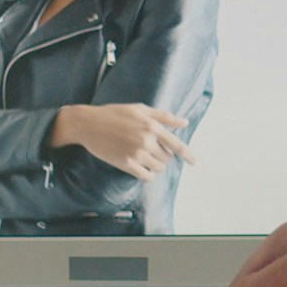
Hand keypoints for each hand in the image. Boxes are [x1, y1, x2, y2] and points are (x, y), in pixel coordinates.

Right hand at [51, 103, 192, 180]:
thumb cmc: (114, 114)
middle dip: (163, 156)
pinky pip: (146, 176)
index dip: (189, 156)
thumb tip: (184, 122)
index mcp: (152, 126)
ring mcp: (136, 154)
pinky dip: (146, 173)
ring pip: (158, 168)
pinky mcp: (126, 164)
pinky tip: (139, 166)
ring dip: (154, 164)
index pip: (177, 145)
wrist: (88, 124)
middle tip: (150, 148)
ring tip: (142, 155)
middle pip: (167, 158)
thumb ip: (164, 117)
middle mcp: (146, 141)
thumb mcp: (140, 109)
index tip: (197, 164)